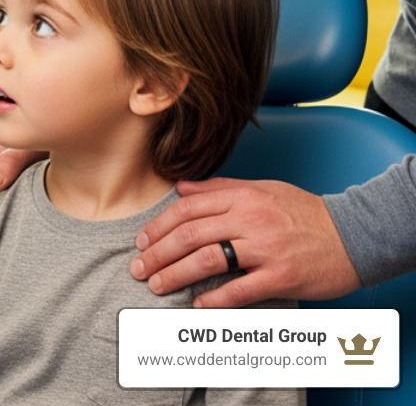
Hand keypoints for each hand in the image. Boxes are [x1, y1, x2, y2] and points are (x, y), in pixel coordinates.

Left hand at [130, 177, 360, 306]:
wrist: (355, 235)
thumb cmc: (305, 213)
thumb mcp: (263, 189)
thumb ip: (220, 189)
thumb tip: (180, 188)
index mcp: (243, 197)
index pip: (187, 209)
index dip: (158, 226)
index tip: (141, 241)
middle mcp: (250, 220)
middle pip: (190, 235)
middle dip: (157, 253)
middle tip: (138, 268)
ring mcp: (266, 249)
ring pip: (208, 260)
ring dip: (176, 274)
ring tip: (157, 285)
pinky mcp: (282, 276)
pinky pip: (241, 289)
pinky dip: (215, 298)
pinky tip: (197, 304)